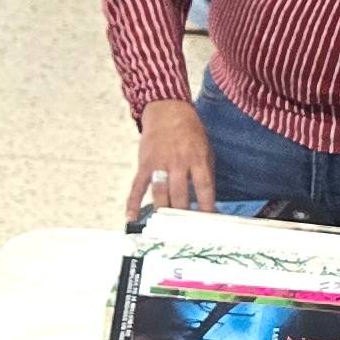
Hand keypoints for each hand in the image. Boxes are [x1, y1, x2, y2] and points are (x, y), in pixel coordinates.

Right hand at [127, 98, 214, 224]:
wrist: (167, 109)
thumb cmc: (189, 131)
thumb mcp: (205, 148)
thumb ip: (205, 172)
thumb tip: (206, 198)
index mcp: (197, 159)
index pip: (204, 188)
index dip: (207, 207)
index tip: (208, 222)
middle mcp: (178, 163)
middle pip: (180, 195)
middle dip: (183, 215)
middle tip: (185, 230)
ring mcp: (159, 164)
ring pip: (160, 194)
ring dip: (162, 212)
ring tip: (165, 228)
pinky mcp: (144, 164)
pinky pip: (138, 187)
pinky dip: (133, 203)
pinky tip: (131, 217)